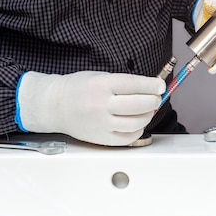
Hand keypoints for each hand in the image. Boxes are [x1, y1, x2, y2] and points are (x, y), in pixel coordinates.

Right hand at [16, 71, 165, 145]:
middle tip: (156, 98)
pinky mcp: (101, 138)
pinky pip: (128, 137)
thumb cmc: (78, 89)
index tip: (160, 86)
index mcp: (100, 85)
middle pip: (138, 105)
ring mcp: (101, 124)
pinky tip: (136, 123)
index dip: (151, 85)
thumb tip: (150, 89)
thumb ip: (123, 83)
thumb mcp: (98, 77)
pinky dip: (138, 130)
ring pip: (136, 123)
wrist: (54, 106)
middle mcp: (100, 105)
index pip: (134, 84)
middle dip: (153, 101)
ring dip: (148, 116)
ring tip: (147, 110)